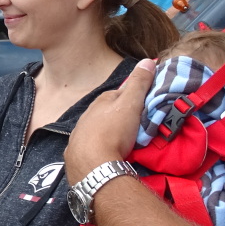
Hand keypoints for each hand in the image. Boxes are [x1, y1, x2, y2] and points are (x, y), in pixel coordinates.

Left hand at [65, 59, 154, 183]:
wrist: (93, 165)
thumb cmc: (113, 131)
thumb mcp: (131, 104)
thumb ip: (139, 83)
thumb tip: (147, 60)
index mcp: (100, 102)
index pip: (119, 94)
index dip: (133, 98)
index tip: (144, 105)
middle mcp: (86, 116)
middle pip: (107, 113)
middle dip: (120, 116)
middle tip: (137, 127)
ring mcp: (79, 136)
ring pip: (97, 130)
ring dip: (109, 133)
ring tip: (123, 143)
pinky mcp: (76, 154)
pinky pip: (90, 147)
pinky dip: (99, 148)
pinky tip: (106, 154)